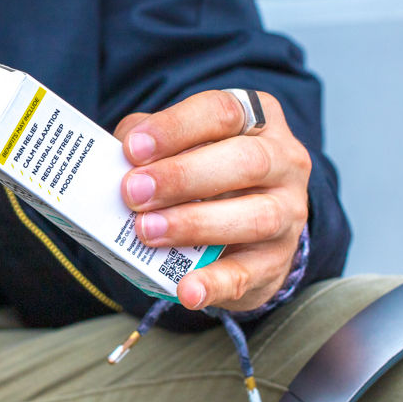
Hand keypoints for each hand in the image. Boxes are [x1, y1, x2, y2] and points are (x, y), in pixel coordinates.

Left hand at [116, 90, 310, 311]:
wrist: (246, 230)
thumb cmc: (204, 173)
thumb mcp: (180, 145)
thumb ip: (148, 143)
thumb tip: (114, 156)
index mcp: (257, 118)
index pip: (222, 112)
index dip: (176, 127)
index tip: (133, 148)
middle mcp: (283, 161)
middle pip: (245, 161)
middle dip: (182, 177)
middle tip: (133, 193)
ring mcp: (288, 213)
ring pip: (255, 216)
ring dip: (194, 224)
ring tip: (146, 232)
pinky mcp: (277, 261)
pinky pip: (249, 274)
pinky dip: (214, 283)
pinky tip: (185, 289)